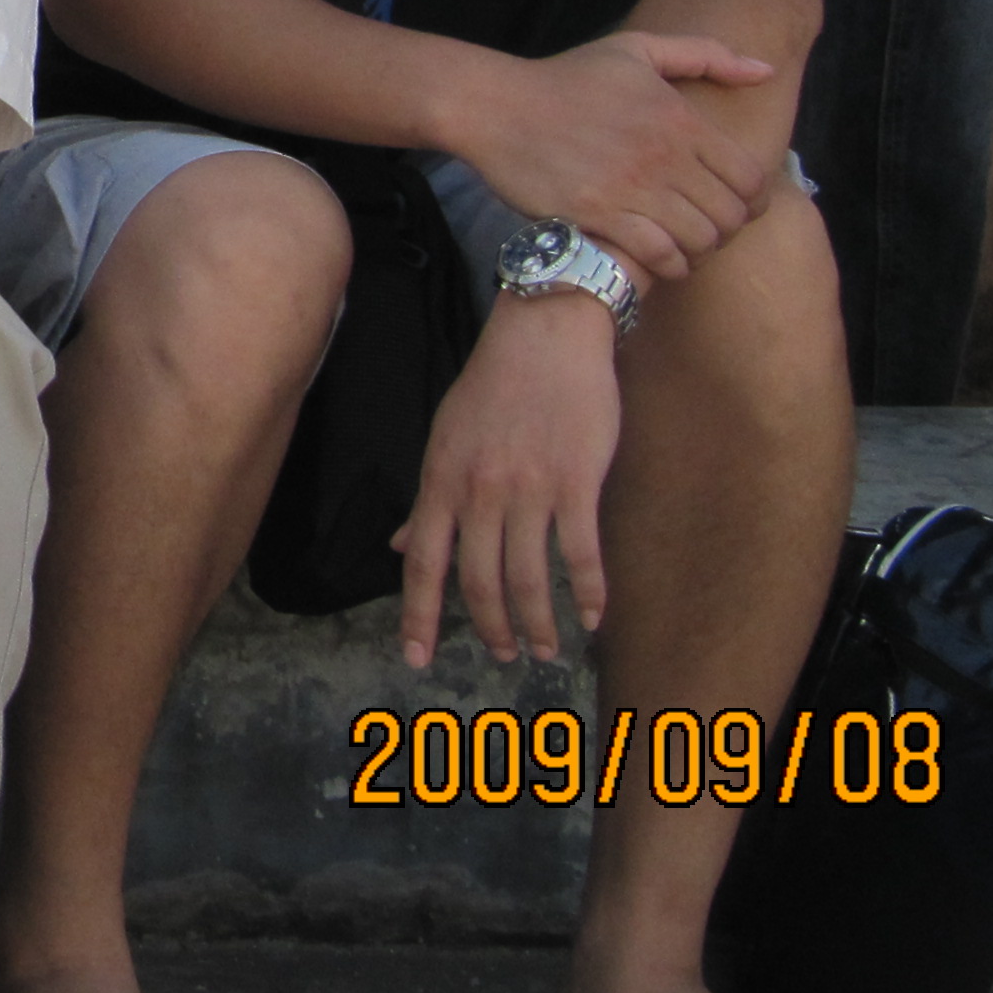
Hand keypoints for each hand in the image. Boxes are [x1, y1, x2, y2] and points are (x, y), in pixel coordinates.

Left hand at [394, 294, 619, 667]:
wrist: (545, 332)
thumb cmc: (494, 386)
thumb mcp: (446, 439)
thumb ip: (429, 501)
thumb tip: (401, 545)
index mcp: (441, 481)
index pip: (423, 563)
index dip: (419, 616)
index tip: (416, 660)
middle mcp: (479, 491)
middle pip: (477, 580)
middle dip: (490, 628)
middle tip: (505, 655)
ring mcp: (529, 487)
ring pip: (528, 576)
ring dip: (538, 622)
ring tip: (546, 648)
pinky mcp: (576, 480)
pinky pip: (580, 551)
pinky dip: (587, 592)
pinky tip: (591, 617)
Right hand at [452, 32, 780, 278]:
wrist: (494, 105)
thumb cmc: (565, 78)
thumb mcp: (635, 49)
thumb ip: (705, 55)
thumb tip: (765, 71)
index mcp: (680, 117)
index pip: (751, 178)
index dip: (754, 202)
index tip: (736, 207)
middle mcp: (665, 154)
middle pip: (730, 215)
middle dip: (727, 229)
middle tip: (705, 229)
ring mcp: (632, 187)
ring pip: (700, 239)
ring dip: (699, 250)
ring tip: (683, 246)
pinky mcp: (599, 214)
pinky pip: (659, 255)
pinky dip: (669, 265)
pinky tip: (659, 258)